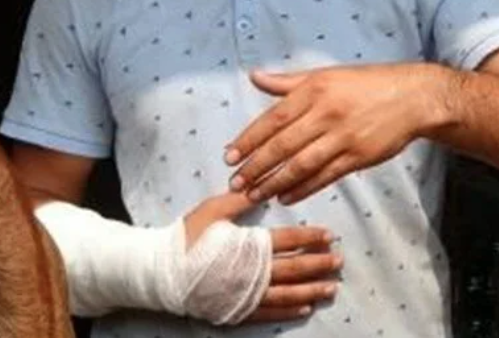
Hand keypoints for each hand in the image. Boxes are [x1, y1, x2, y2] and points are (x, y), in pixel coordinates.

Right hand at [183, 191, 341, 322]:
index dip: (311, 238)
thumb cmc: (186, 237)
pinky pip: (268, 313)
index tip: (330, 236)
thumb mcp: (211, 211)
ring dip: (311, 290)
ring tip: (332, 288)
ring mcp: (244, 294)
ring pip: (286, 294)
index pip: (288, 241)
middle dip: (319, 265)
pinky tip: (305, 308)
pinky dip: (288, 311)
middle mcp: (251, 272)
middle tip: (339, 261)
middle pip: (293, 269)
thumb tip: (261, 184)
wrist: (158, 272)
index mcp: (248, 245)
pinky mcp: (236, 310)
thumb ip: (238, 199)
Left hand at [224, 64, 452, 204]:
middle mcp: (327, 114)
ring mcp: (343, 137)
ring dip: (274, 182)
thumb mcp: (328, 74)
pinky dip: (303, 188)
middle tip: (236, 183)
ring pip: (301, 165)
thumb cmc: (369, 83)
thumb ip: (289, 81)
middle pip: (283, 145)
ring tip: (256, 195)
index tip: (230, 156)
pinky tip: (286, 196)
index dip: (249, 139)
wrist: (414, 97)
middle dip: (255, 167)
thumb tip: (254, 77)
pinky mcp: (358, 156)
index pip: (273, 118)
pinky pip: (325, 176)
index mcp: (315, 90)